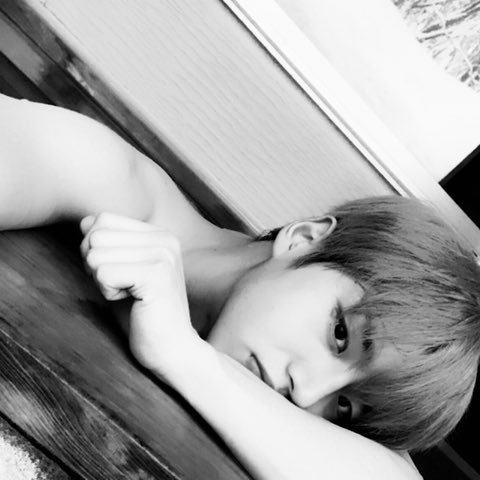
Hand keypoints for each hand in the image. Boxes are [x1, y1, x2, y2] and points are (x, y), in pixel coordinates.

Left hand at [80, 212, 199, 376]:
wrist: (172, 350)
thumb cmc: (142, 314)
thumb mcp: (120, 271)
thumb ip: (106, 244)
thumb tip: (85, 221)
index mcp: (159, 234)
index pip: (102, 219)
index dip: (96, 249)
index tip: (118, 275)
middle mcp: (164, 238)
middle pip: (96, 234)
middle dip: (96, 266)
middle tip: (121, 287)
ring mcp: (163, 254)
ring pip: (95, 254)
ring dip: (102, 281)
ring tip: (129, 295)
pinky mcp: (156, 275)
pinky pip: (103, 273)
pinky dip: (107, 292)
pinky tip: (131, 302)